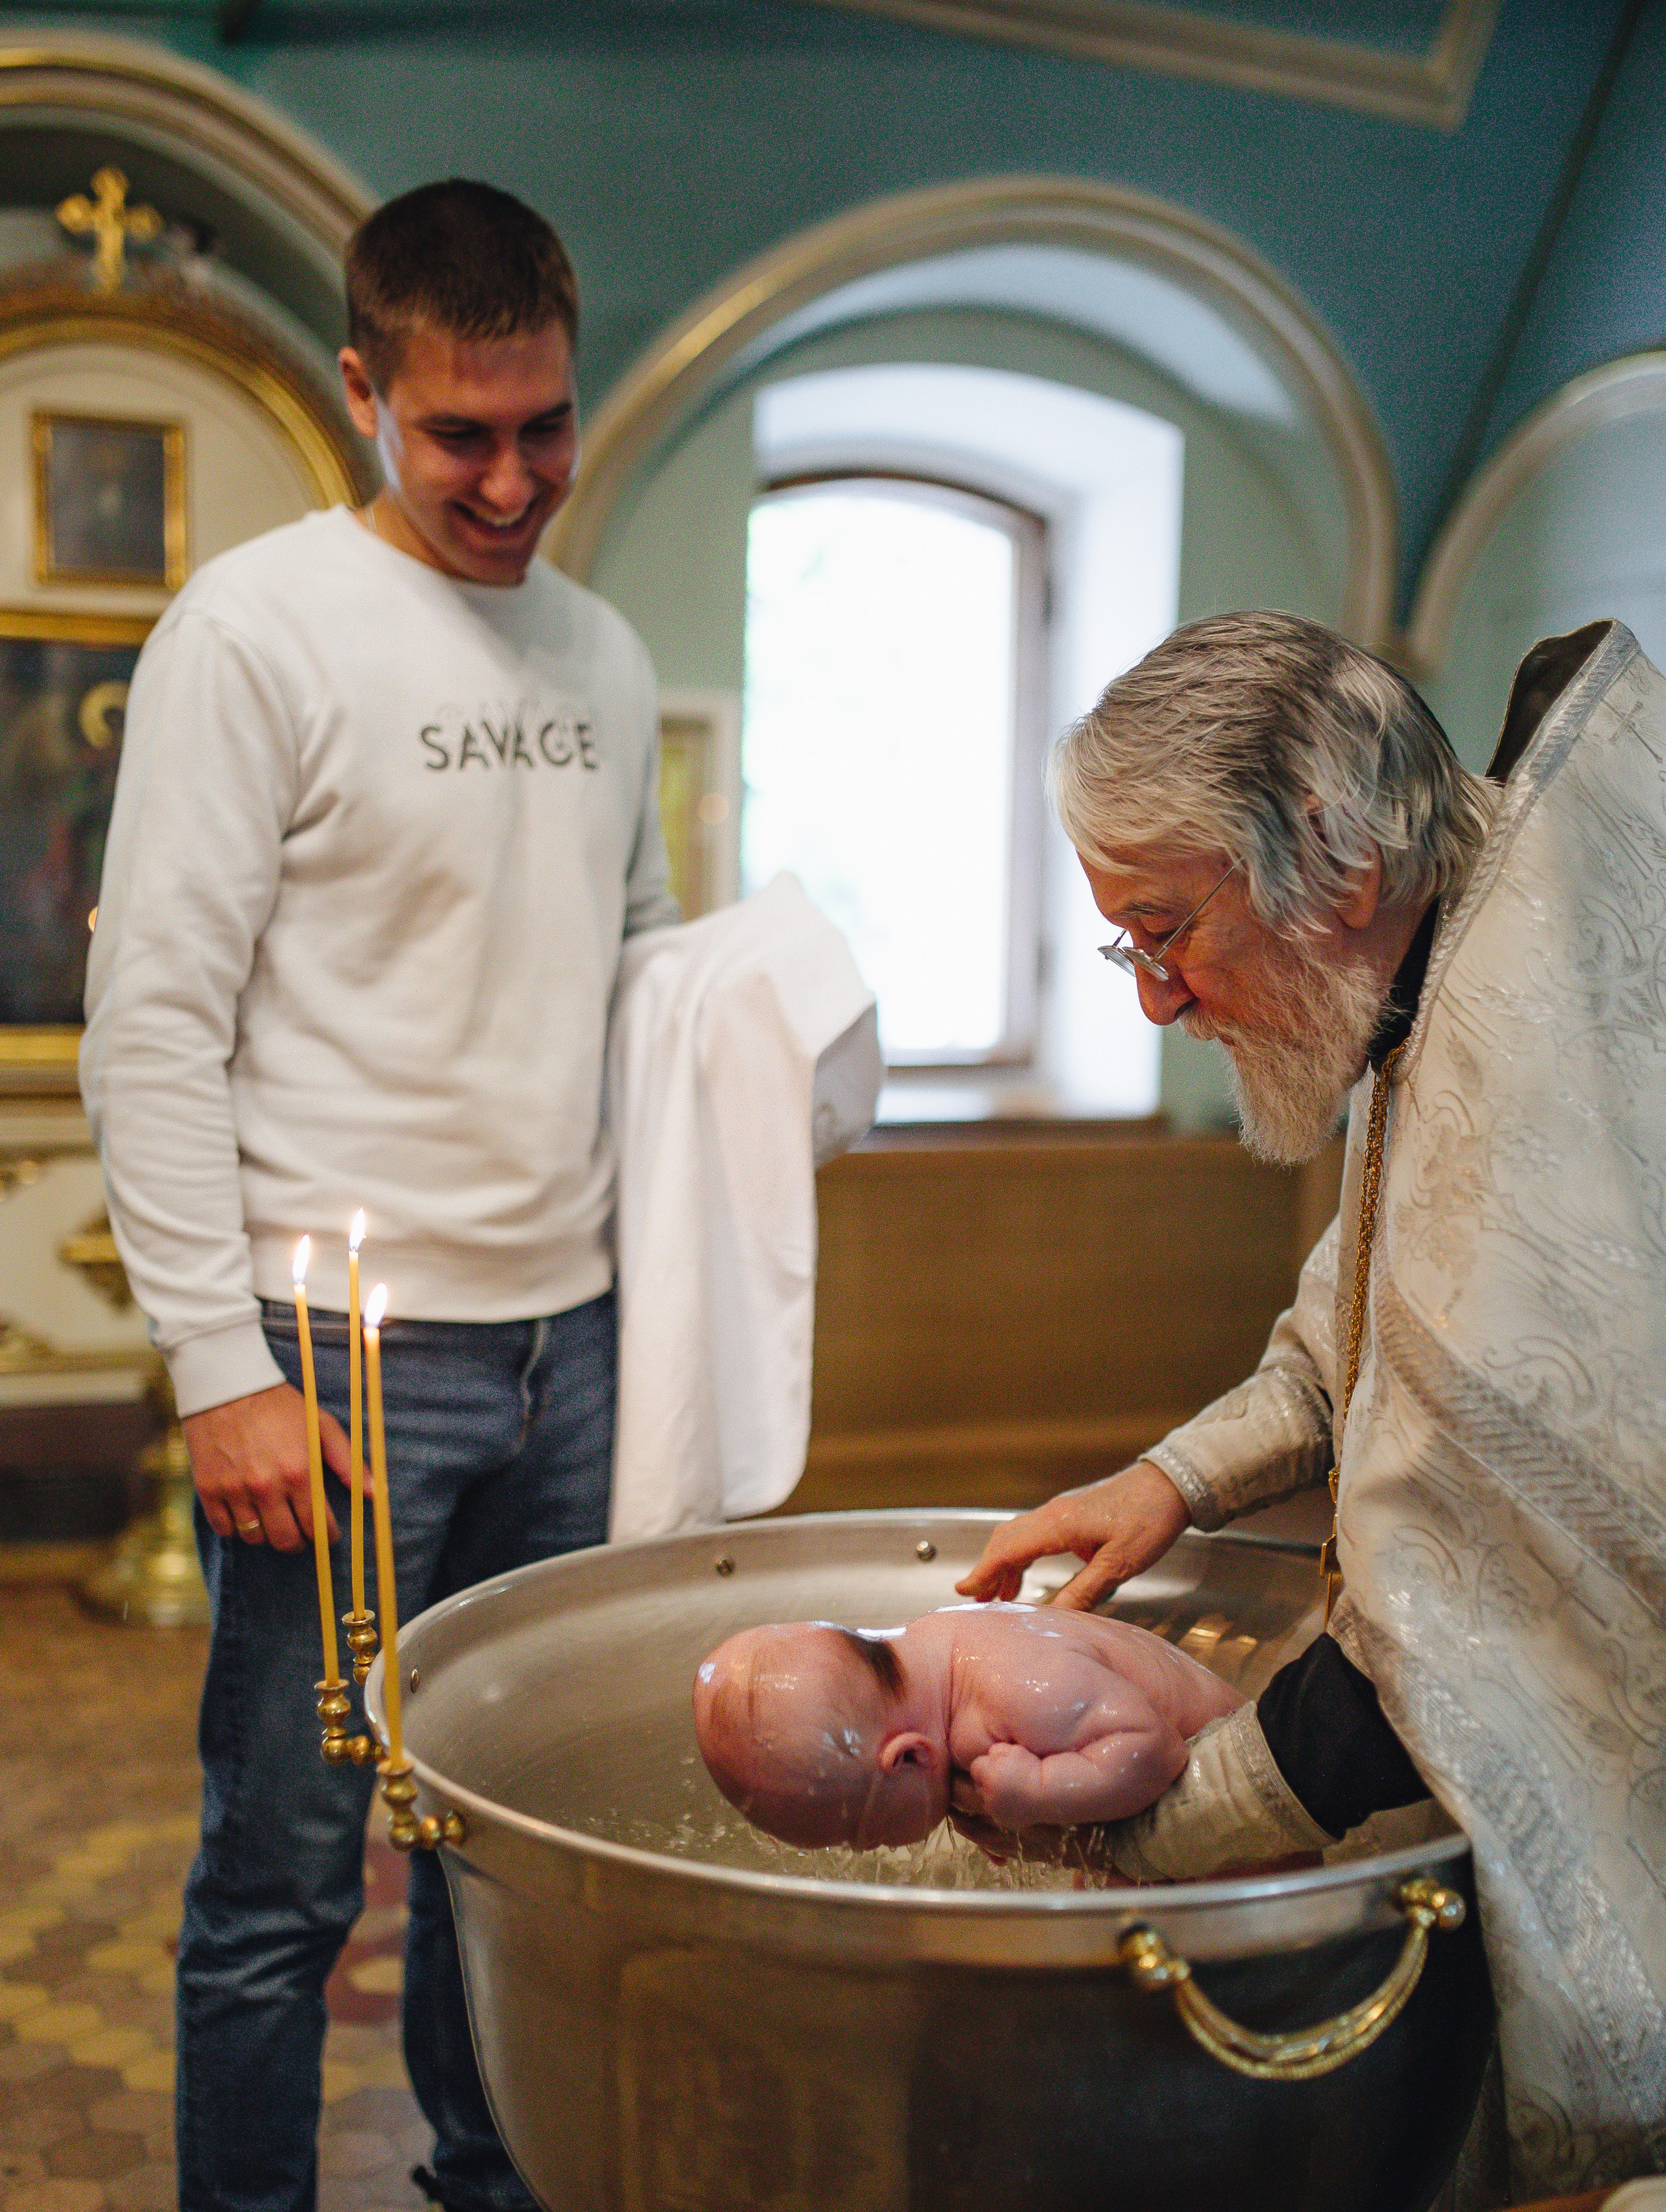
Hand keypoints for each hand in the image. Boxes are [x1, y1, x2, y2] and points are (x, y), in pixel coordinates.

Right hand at [183, 1382, 347, 1552]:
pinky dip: (236, 1528)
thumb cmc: (280, 1405)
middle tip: (301, 1534)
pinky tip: (246, 1515)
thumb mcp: (322, 1425)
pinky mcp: (208, 1489)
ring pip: (254, 1539)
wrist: (228, 1385)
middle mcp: (267, 1486)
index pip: (318, 1526)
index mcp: (299, 1472)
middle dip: (299, 1542)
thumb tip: (374, 1494)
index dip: (327, 1536)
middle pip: (286, 1540)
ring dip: (268, 1536)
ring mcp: (235, 1490)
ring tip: (274, 1521)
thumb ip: (349, 1462)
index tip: (328, 1535)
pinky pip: (224, 1529)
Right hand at [954, 1459, 1190, 1610]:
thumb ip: (1084, 1591)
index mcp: (1059, 1524)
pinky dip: (1021, 1555)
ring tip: (999, 1595)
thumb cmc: (1149, 1520)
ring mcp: (1060, 1510)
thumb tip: (1053, 1618)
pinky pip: (1033, 1533)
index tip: (964, 1592)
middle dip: (987, 1570)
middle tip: (977, 1600)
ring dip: (1003, 1564)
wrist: (1170, 1485)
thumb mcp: (1119, 1564)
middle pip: (1005, 1540)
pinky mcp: (1071, 1513)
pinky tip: (1027, 1575)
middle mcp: (1052, 1513)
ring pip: (1017, 1535)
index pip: (1008, 1550)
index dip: (983, 1572)